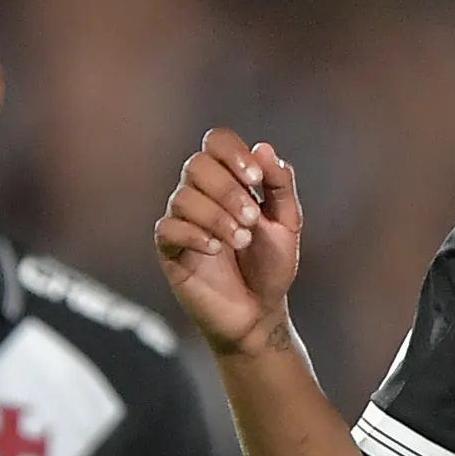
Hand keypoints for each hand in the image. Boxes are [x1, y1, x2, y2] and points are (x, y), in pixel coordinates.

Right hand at [156, 130, 302, 356]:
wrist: (259, 313)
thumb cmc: (270, 267)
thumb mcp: (287, 223)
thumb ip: (280, 185)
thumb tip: (263, 148)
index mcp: (228, 180)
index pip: (216, 141)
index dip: (233, 153)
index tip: (256, 180)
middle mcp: (200, 194)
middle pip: (197, 165)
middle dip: (228, 189)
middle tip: (253, 219)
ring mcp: (182, 221)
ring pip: (183, 197)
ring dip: (217, 216)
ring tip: (241, 240)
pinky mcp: (169, 250)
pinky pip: (167, 228)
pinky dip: (194, 234)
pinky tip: (216, 250)